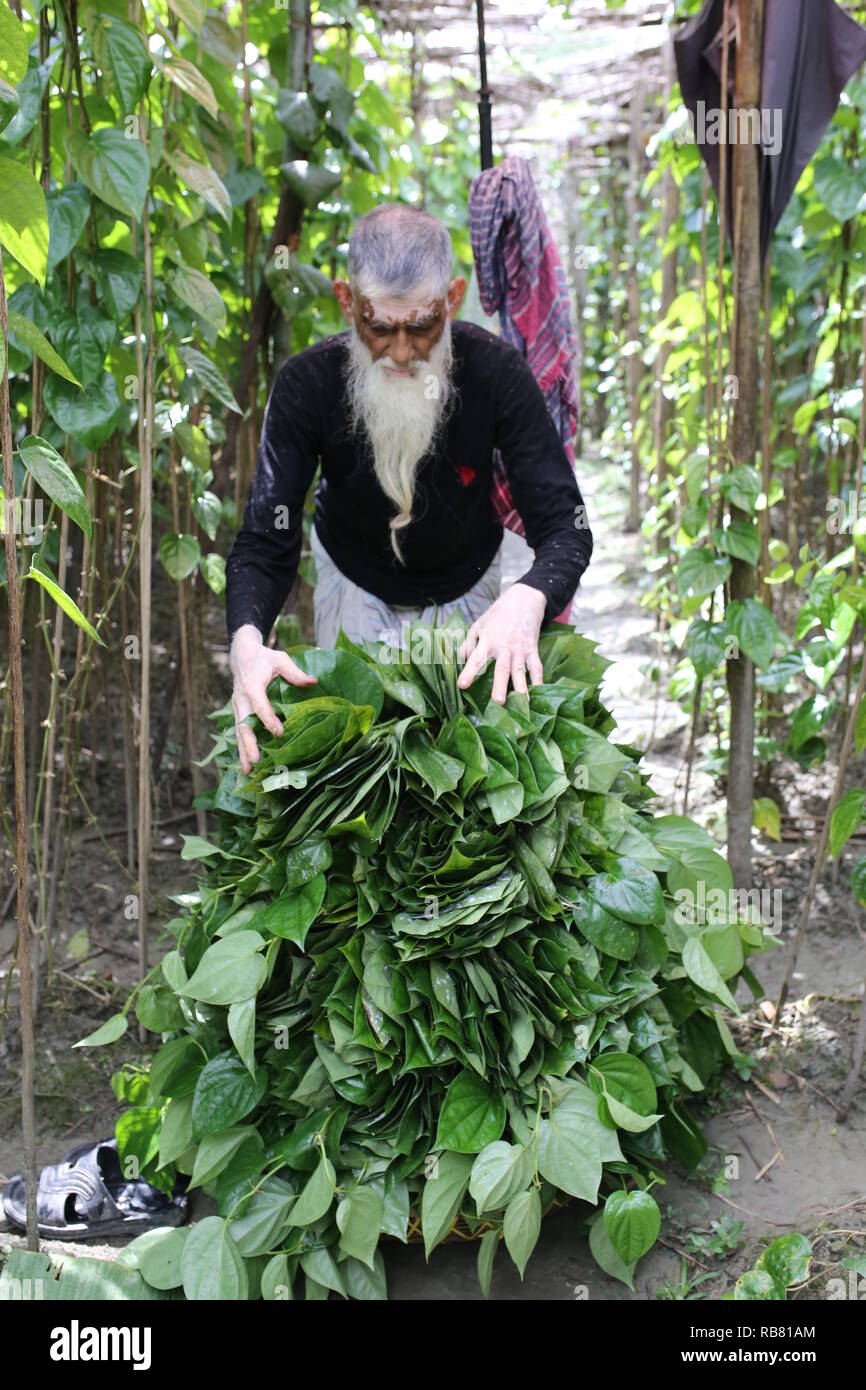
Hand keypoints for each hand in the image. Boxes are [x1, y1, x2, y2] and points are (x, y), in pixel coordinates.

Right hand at [230, 624, 317, 773]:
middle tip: (256, 761)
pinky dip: (241, 748)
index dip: (268, 719)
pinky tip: (246, 764)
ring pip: (238, 732)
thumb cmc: (263, 657)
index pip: (259, 706)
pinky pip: (239, 732)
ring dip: (243, 751)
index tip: (279, 732)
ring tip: (247, 770)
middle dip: (249, 744)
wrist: (241, 654)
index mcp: (252, 686)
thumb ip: (295, 672)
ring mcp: (237, 707)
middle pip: (243, 725)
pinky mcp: (237, 712)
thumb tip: (313, 682)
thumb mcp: (280, 660)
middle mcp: (241, 699)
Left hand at [456, 582, 546, 703]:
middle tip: (497, 701)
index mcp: (488, 641)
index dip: (469, 672)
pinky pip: (537, 667)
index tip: (462, 685)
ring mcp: (520, 650)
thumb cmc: (496, 616)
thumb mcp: (478, 626)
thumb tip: (460, 661)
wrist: (523, 602)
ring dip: (521, 688)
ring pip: (520, 671)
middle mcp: (504, 648)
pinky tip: (538, 694)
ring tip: (522, 704)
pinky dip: (538, 681)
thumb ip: (468, 644)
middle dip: (500, 685)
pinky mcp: (533, 650)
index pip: (476, 659)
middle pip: (501, 669)